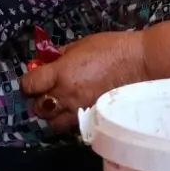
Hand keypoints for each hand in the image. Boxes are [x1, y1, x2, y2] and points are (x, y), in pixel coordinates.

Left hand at [19, 31, 147, 132]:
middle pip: (38, 108)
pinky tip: (76, 109)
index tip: (33, 79)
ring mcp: (80, 110)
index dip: (28, 83)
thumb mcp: (80, 44)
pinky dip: (70, 120)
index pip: (29, 85)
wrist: (141, 64)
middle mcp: (66, 95)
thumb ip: (60, 55)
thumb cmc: (111, 48)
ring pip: (53, 123)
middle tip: (46, 91)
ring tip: (60, 103)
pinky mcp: (93, 118)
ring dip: (53, 114)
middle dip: (38, 99)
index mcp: (61, 73)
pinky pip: (73, 126)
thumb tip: (47, 61)